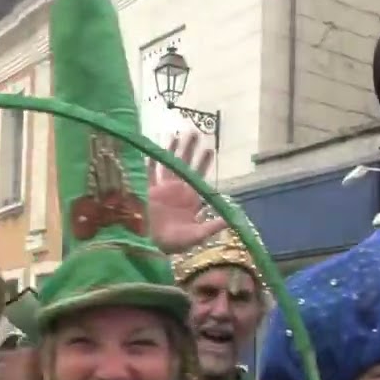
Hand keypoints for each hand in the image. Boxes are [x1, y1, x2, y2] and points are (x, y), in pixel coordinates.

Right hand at [145, 132, 226, 253]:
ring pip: (168, 165)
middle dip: (190, 150)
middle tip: (195, 133)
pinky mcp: (149, 193)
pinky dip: (151, 163)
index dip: (204, 163)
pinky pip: (150, 174)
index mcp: (190, 199)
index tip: (209, 150)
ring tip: (177, 134)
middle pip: (185, 165)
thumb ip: (211, 226)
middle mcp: (178, 191)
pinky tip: (153, 151)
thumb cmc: (176, 243)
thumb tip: (230, 220)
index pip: (199, 176)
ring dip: (172, 151)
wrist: (153, 246)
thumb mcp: (197, 235)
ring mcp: (162, 190)